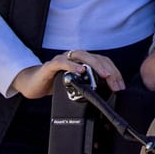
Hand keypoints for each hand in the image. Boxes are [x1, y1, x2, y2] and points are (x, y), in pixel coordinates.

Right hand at [10, 49, 125, 100]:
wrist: (33, 85)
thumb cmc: (55, 84)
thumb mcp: (76, 87)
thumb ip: (90, 87)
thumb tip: (108, 97)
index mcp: (83, 62)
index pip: (103, 62)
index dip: (114, 72)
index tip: (120, 86)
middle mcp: (75, 57)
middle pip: (96, 58)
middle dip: (109, 71)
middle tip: (115, 84)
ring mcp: (63, 59)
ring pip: (83, 56)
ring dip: (96, 65)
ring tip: (105, 76)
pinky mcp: (51, 65)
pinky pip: (62, 61)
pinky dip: (73, 65)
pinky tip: (81, 71)